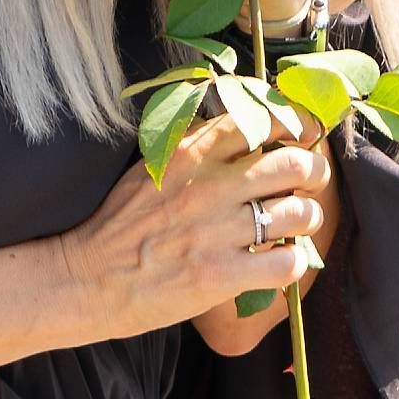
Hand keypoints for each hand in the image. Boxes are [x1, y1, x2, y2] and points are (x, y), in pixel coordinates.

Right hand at [61, 117, 331, 341]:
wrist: (85, 279)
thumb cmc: (119, 225)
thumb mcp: (151, 167)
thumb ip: (195, 148)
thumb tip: (245, 132)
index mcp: (190, 152)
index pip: (263, 119)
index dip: (297, 125)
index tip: (305, 135)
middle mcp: (209, 186)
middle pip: (294, 164)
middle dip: (313, 174)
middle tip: (310, 184)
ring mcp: (218, 231)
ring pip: (299, 213)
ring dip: (307, 220)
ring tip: (294, 227)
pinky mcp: (221, 275)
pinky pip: (287, 263)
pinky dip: (292, 263)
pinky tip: (278, 263)